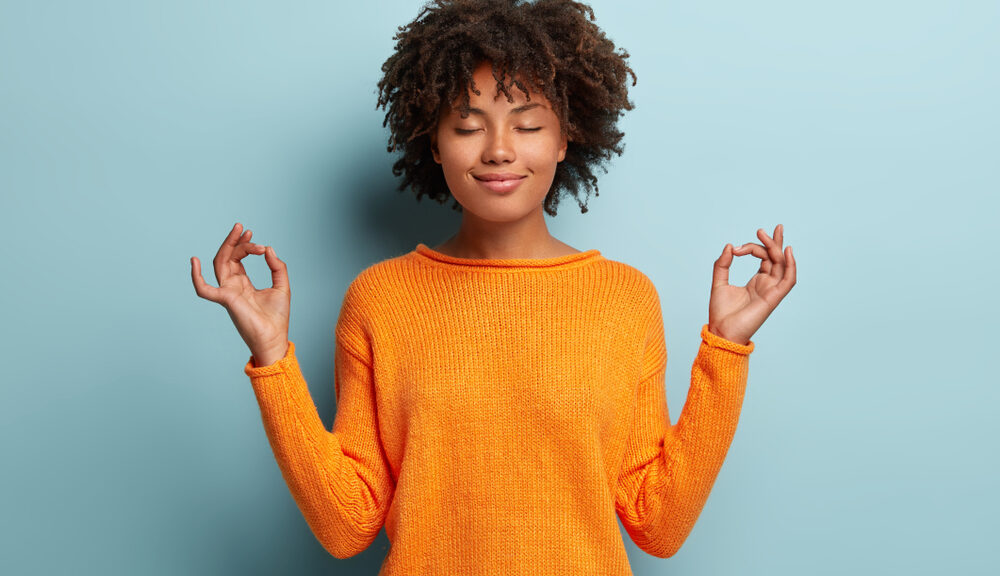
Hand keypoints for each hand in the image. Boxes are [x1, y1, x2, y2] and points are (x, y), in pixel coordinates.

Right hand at [191, 223, 290, 365]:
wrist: (274, 338)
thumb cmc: (276, 317)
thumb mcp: (282, 286)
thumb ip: (277, 267)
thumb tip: (269, 248)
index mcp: (243, 284)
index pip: (238, 258)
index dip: (245, 246)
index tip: (256, 239)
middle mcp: (232, 286)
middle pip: (227, 257)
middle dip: (235, 241)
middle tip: (244, 228)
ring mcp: (227, 292)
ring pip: (220, 264)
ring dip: (229, 247)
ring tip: (239, 232)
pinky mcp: (226, 300)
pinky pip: (204, 289)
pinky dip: (196, 277)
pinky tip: (194, 261)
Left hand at [708, 224, 795, 344]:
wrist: (721, 331)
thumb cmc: (720, 312)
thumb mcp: (718, 283)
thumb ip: (723, 264)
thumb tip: (729, 246)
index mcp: (756, 282)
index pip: (763, 258)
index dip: (752, 247)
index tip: (735, 249)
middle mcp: (767, 285)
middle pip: (775, 259)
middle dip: (772, 242)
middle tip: (761, 229)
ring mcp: (771, 291)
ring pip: (781, 265)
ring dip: (776, 249)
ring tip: (766, 234)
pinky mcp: (773, 298)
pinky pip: (788, 280)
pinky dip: (791, 266)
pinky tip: (787, 251)